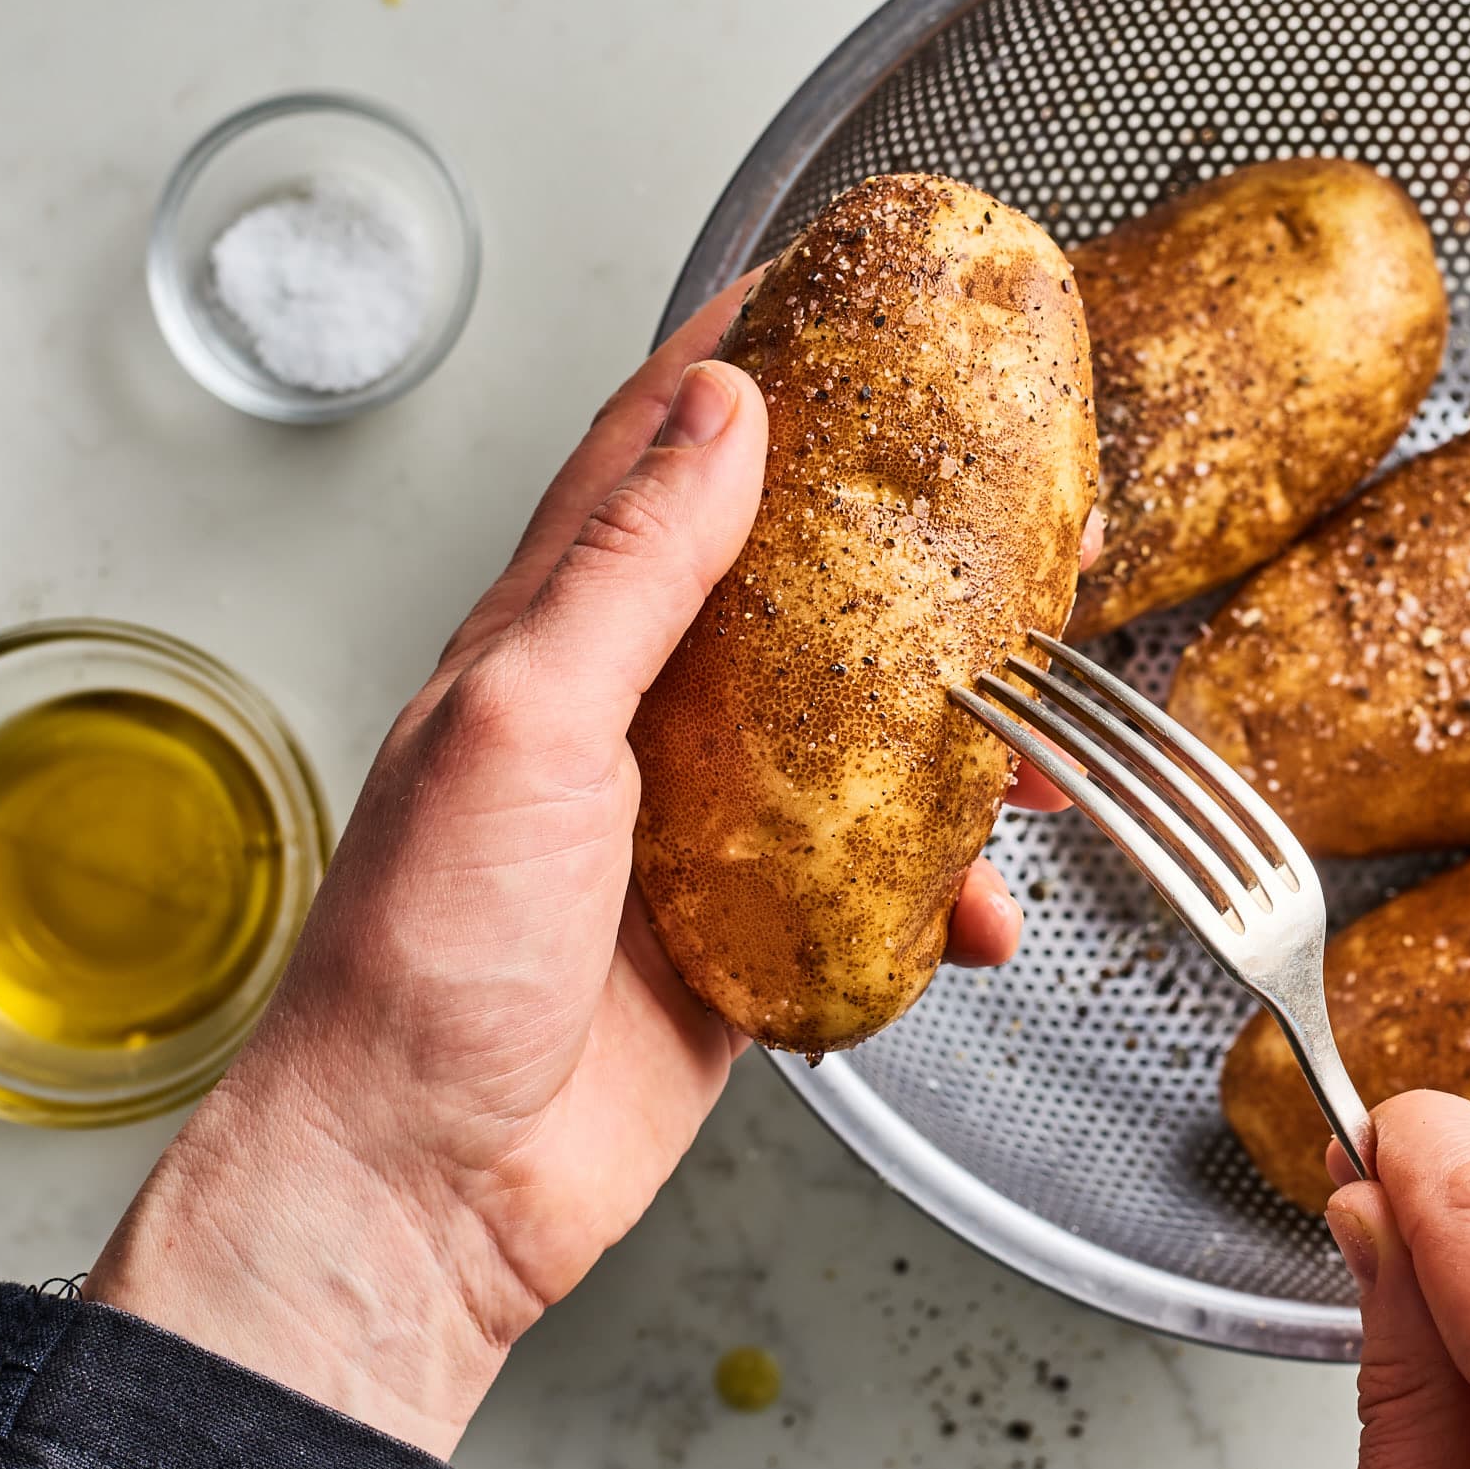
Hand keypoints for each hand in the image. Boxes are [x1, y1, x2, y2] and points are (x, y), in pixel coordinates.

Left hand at [88, 271, 1085, 1456]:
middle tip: (1012, 498)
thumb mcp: (524, 721)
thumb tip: (720, 411)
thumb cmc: (422, 961)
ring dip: (959, 727)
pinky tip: (982, 911)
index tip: (834, 282)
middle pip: (788, 582)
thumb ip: (629, 566)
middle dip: (901, 536)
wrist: (423, 1186)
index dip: (741, 354)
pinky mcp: (742, 939)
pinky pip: (874, 886)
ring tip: (1047, 722)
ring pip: (856, 735)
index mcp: (553, 636)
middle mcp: (627, 715)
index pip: (654, 450)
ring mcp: (690, 829)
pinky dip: (944, 892)